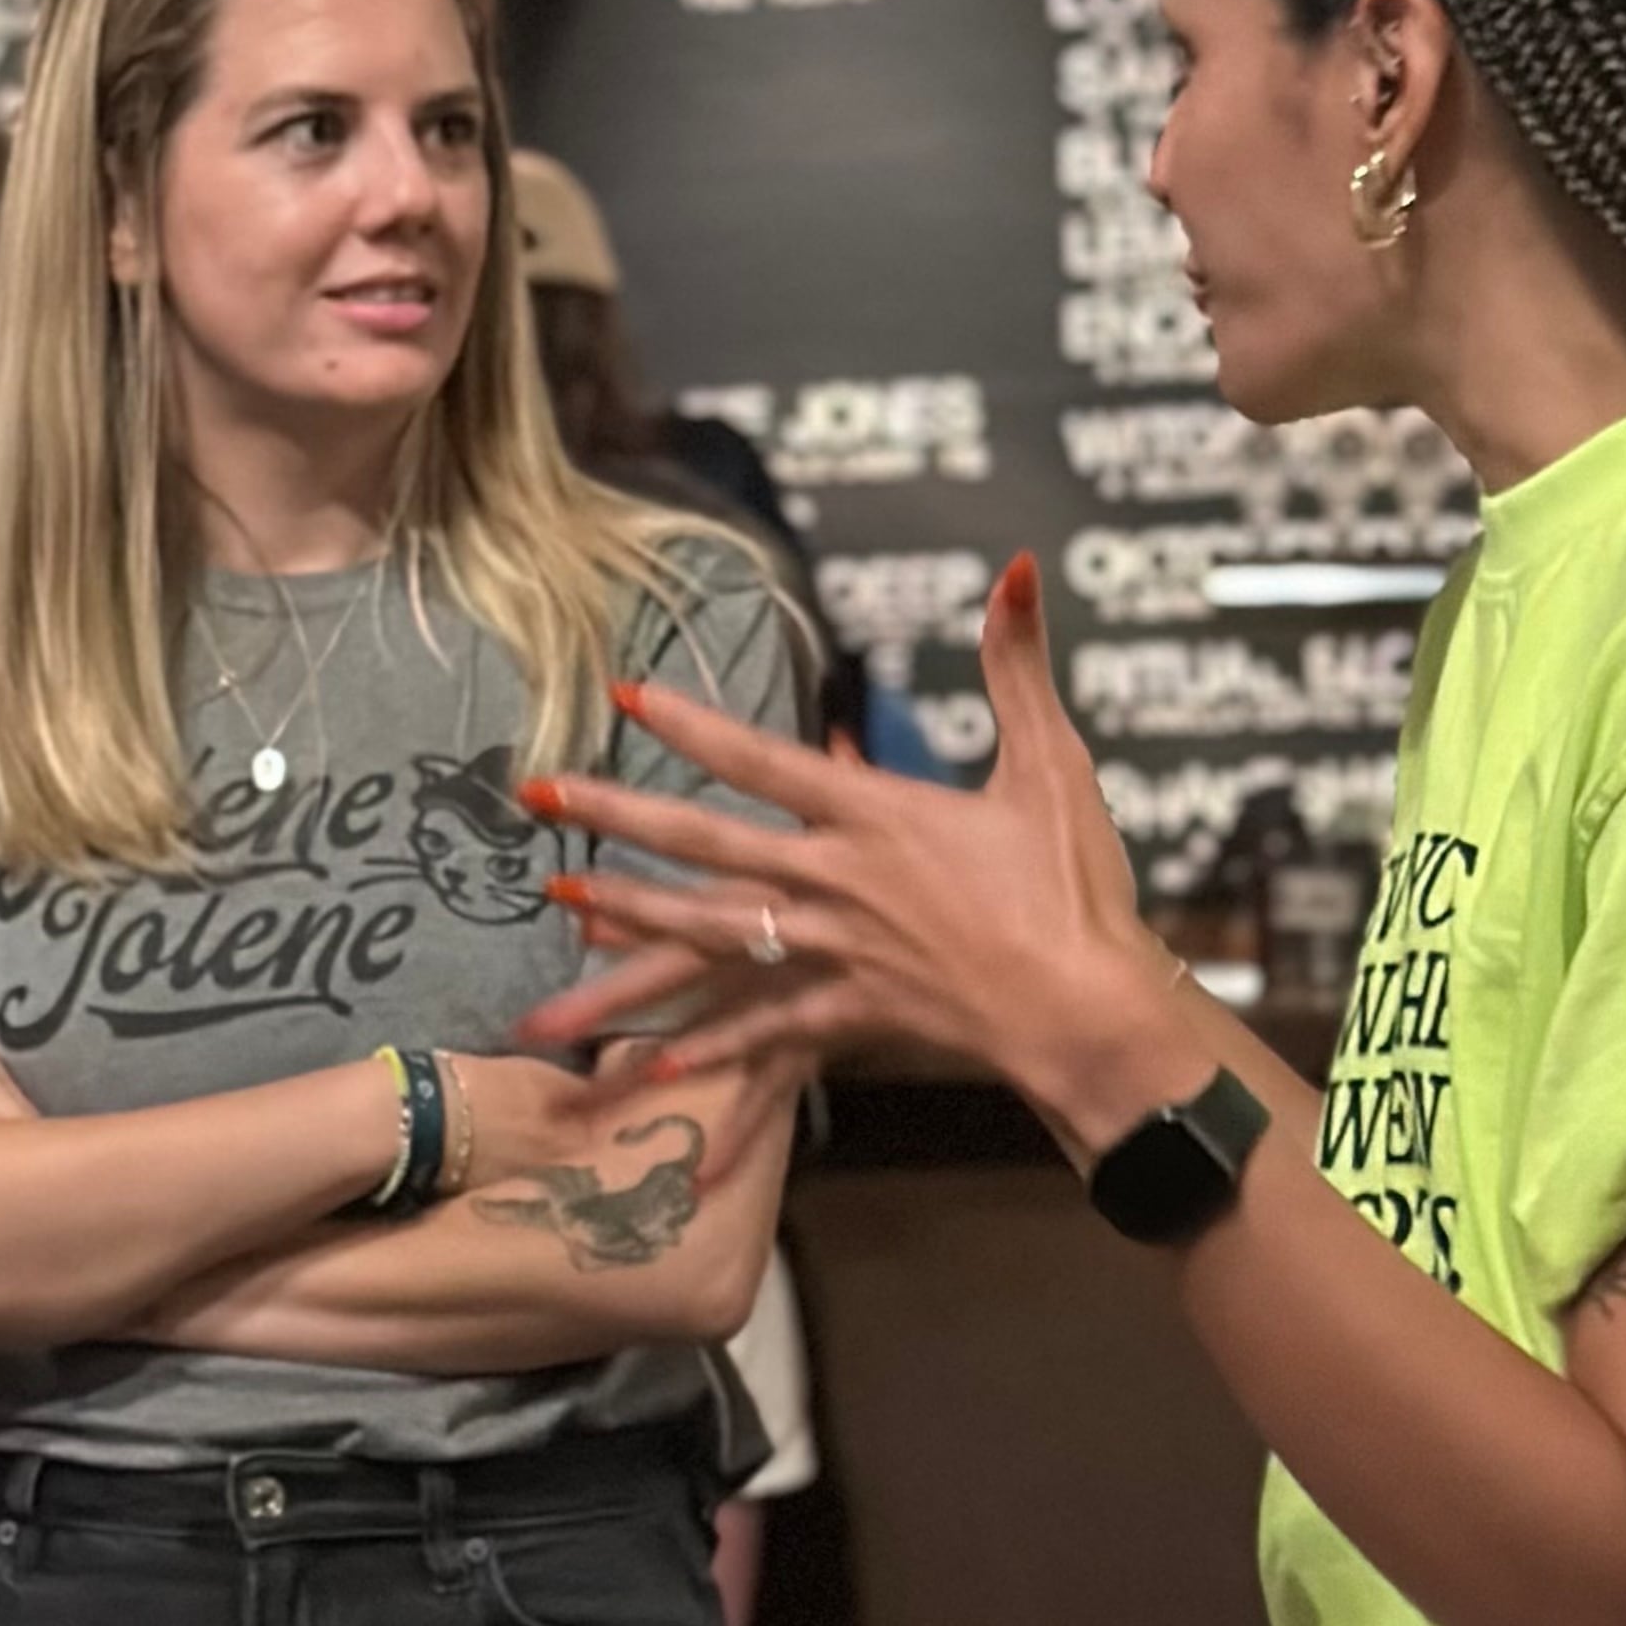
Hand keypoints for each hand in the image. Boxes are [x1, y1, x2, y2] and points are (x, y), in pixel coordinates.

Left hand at [520, 556, 1198, 1157]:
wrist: (1088, 1012)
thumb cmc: (1076, 889)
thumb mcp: (1052, 763)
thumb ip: (1018, 665)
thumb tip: (1018, 568)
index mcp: (877, 816)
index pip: (764, 760)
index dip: (694, 725)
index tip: (627, 695)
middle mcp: (838, 882)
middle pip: (705, 843)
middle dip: (615, 814)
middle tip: (537, 792)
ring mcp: (836, 953)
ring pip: (710, 932)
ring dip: (628, 917)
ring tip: (560, 905)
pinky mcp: (850, 1016)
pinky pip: (761, 1033)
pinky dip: (706, 1047)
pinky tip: (647, 1057)